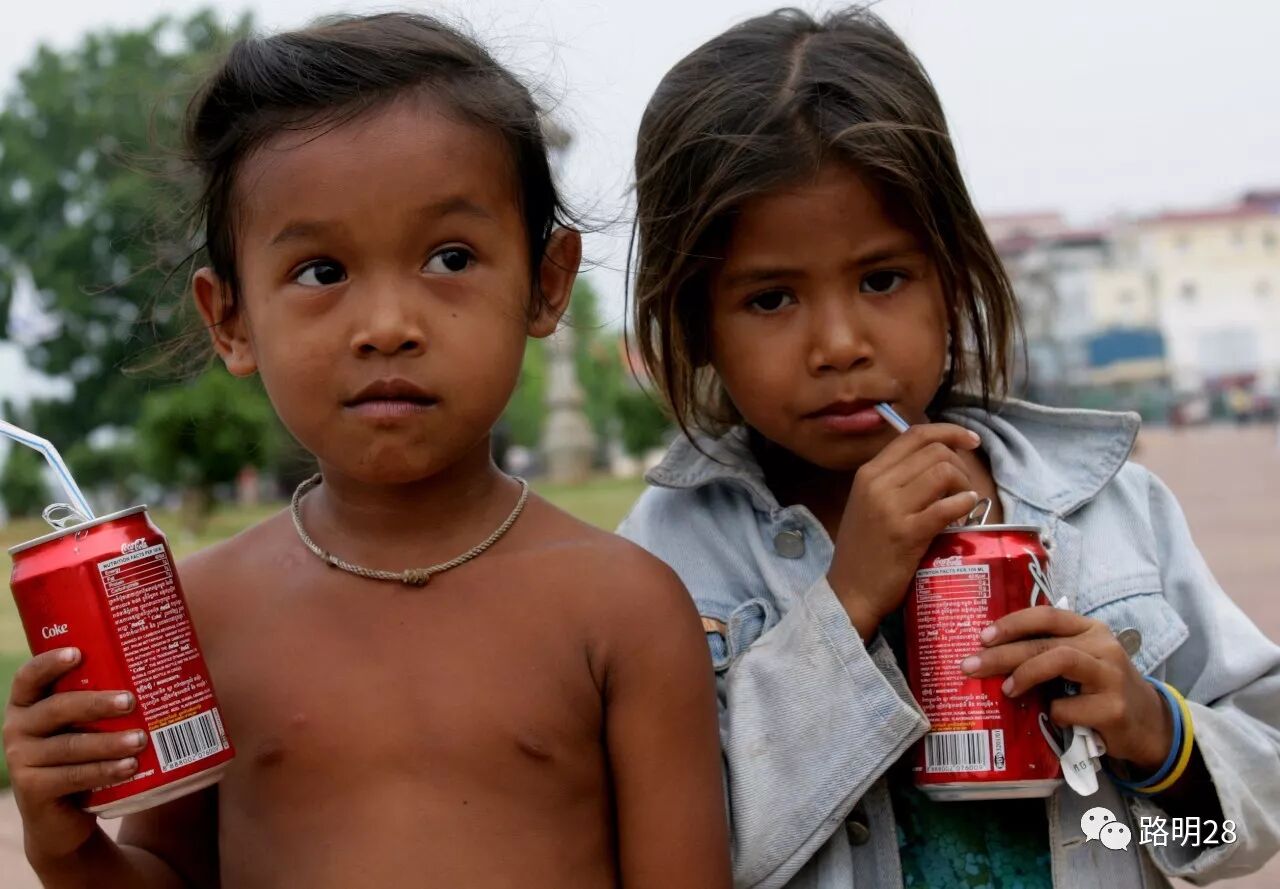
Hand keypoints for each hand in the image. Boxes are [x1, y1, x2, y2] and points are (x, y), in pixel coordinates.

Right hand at [2, 648, 145, 865]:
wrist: (63, 818)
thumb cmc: (83, 755)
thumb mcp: (84, 726)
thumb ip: (102, 699)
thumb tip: (163, 666)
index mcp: (27, 704)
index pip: (29, 677)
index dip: (49, 663)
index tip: (78, 653)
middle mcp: (17, 728)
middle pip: (57, 709)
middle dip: (96, 703)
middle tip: (131, 701)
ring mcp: (21, 761)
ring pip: (69, 746)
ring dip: (109, 742)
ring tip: (142, 739)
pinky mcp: (31, 790)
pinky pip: (72, 776)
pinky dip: (104, 770)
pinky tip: (130, 767)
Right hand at [828, 423, 982, 638]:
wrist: (850, 591)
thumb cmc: (865, 550)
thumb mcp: (869, 504)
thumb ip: (895, 479)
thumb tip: (938, 460)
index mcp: (868, 472)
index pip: (914, 434)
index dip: (948, 431)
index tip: (971, 440)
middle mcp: (877, 483)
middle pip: (934, 451)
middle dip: (960, 465)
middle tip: (963, 488)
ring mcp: (890, 508)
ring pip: (943, 472)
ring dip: (964, 484)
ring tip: (962, 503)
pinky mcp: (906, 534)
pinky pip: (946, 507)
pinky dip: (963, 504)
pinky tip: (966, 510)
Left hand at [960, 606, 1173, 770]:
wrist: (1148, 725)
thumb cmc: (1101, 690)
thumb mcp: (1081, 662)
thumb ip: (1048, 652)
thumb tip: (990, 655)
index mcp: (1090, 629)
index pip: (1047, 615)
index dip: (1012, 623)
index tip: (982, 636)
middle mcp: (1103, 646)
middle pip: (1044, 641)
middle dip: (1002, 653)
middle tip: (971, 665)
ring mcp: (1111, 676)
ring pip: (1059, 660)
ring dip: (1025, 675)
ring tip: (1006, 690)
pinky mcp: (1114, 708)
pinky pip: (1069, 707)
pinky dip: (1054, 713)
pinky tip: (1056, 718)